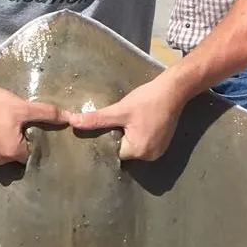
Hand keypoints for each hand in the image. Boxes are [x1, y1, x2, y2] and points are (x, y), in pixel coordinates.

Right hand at [0, 82, 66, 165]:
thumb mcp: (23, 107)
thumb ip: (48, 114)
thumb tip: (70, 117)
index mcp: (11, 153)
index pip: (32, 155)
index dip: (34, 142)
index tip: (31, 129)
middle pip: (19, 156)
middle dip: (21, 143)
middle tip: (18, 125)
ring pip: (6, 154)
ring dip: (9, 143)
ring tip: (6, 125)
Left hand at [66, 74, 189, 161]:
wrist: (174, 90)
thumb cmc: (147, 99)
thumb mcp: (120, 109)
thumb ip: (96, 119)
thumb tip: (72, 122)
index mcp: (138, 151)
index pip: (114, 152)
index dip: (108, 139)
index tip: (107, 126)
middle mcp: (149, 157)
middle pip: (124, 151)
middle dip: (119, 138)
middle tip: (118, 121)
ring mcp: (158, 152)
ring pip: (134, 147)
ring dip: (129, 136)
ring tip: (129, 121)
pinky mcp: (162, 144)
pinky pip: (144, 144)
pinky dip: (139, 135)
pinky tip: (138, 122)